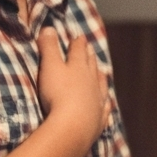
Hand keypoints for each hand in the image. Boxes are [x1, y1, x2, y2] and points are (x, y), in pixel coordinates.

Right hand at [35, 25, 110, 147]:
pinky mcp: (98, 120)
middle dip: (89, 57)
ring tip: (101, 72)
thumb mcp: (50, 67)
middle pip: (91, 66)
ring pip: (100, 85)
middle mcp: (92, 82)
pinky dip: (104, 104)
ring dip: (100, 77)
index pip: (79, 51)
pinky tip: (106, 104)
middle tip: (91, 50)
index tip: (80, 37)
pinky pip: (104, 109)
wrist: (73, 127)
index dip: (78, 43)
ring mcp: (97, 101)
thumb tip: (49, 28)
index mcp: (79, 67)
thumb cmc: (58, 94)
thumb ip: (49, 48)